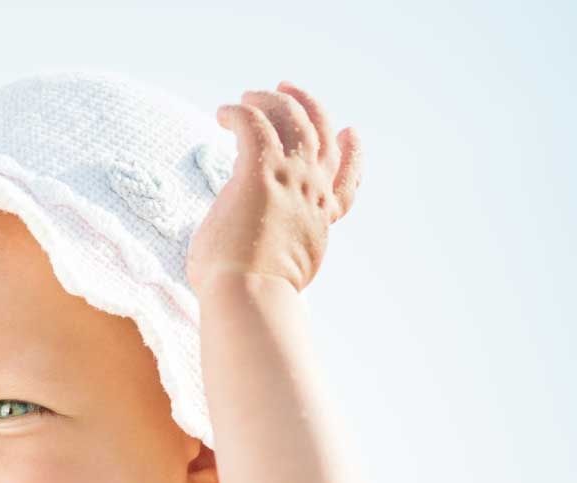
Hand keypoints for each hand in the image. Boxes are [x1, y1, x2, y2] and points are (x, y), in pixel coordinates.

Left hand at [186, 81, 361, 294]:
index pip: (346, 184)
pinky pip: (254, 125)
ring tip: (248, 96)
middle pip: (321, 137)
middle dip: (307, 107)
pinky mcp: (260, 172)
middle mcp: (313, 196)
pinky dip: (240, 113)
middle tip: (285, 89)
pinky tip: (223, 113)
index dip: (352, 156)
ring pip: (291, 121)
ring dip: (271, 102)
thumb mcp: (277, 275)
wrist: (250, 298)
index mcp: (320, 223)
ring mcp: (290, 180)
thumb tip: (252, 259)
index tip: (351, 134)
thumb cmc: (250, 299)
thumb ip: (277, 256)